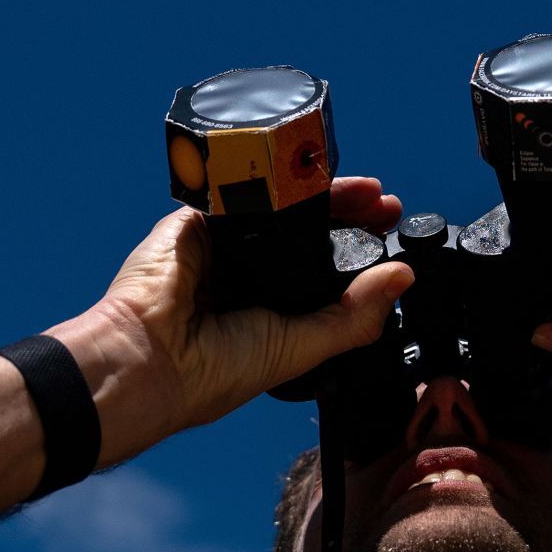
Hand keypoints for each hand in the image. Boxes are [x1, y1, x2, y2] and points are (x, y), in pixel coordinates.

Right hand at [53, 177, 413, 466]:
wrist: (148, 359)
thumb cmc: (212, 371)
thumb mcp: (302, 347)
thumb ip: (355, 316)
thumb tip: (402, 280)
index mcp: (270, 309)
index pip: (323, 268)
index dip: (359, 250)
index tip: (391, 235)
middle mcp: (248, 275)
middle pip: (306, 231)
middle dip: (349, 214)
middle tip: (386, 205)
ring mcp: (221, 245)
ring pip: (280, 207)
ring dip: (323, 194)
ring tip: (367, 193)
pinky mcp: (195, 221)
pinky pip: (241, 192)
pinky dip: (274, 183)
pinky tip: (308, 181)